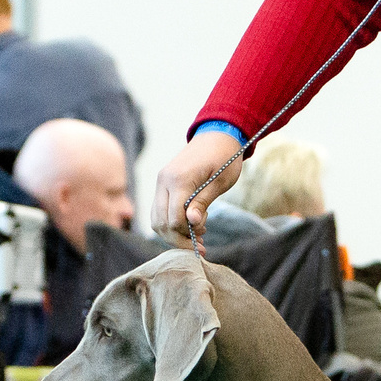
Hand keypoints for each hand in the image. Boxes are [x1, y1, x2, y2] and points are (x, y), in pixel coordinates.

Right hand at [154, 131, 245, 245]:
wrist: (217, 135)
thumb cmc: (225, 158)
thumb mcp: (220, 182)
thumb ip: (203, 202)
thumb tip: (192, 223)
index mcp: (179, 179)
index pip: (174, 218)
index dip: (188, 234)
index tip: (204, 240)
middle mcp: (163, 180)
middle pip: (161, 222)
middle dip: (178, 239)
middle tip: (200, 244)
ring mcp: (160, 182)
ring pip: (156, 219)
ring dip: (173, 233)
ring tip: (197, 235)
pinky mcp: (162, 184)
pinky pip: (159, 210)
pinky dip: (170, 222)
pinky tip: (190, 224)